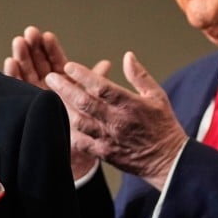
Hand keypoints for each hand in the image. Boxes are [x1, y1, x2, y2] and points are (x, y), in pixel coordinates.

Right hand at [5, 26, 110, 178]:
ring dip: (22, 57)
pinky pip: (18, 88)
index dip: (51, 48)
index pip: (55, 60)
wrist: (78, 151)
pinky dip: (13, 75)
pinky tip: (10, 62)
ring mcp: (35, 95)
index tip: (46, 36)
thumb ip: (95, 82)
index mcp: (63, 81)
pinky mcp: (25, 105)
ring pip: (26, 73)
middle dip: (33, 47)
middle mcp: (47, 86)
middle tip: (29, 34)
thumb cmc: (87, 123)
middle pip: (38, 63)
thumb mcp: (94, 100)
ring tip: (19, 43)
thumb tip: (107, 64)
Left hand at [45, 51, 187, 189]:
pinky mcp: (103, 153)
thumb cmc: (162, 125)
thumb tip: (127, 56)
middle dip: (64, 88)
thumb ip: (139, 75)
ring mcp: (108, 138)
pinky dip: (67, 131)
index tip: (69, 66)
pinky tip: (57, 121)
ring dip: (62, 107)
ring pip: (78, 121)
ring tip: (49, 96)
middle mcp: (117, 121)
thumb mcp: (157, 95)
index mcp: (130, 105)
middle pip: (85, 102)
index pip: (102, 87)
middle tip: (50, 77)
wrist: (168, 160)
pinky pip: (80, 142)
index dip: (83, 75)